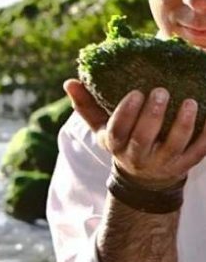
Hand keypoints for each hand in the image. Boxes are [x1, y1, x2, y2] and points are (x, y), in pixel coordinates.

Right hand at [64, 79, 205, 186]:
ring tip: (191, 101)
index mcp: (117, 145)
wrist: (144, 178)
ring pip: (174, 146)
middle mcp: (138, 157)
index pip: (118, 130)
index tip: (135, 92)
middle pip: (144, 139)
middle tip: (161, 91)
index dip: (126, 113)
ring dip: (183, 124)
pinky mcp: (184, 165)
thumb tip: (69, 82)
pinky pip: (199, 153)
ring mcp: (163, 163)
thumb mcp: (102, 128)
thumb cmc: (122, 141)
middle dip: (153, 116)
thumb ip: (86, 105)